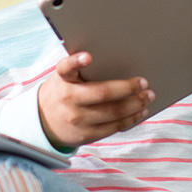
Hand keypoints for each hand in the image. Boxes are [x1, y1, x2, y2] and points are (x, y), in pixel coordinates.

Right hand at [36, 51, 154, 149]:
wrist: (44, 122)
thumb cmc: (63, 92)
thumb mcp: (64, 78)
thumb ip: (81, 70)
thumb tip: (114, 58)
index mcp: (63, 80)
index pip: (66, 68)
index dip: (76, 61)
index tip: (88, 56)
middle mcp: (69, 100)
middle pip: (102, 94)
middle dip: (127, 88)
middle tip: (144, 83)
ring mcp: (77, 120)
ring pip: (113, 113)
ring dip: (135, 105)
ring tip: (147, 97)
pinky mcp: (86, 135)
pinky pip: (113, 128)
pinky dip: (130, 119)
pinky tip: (140, 112)